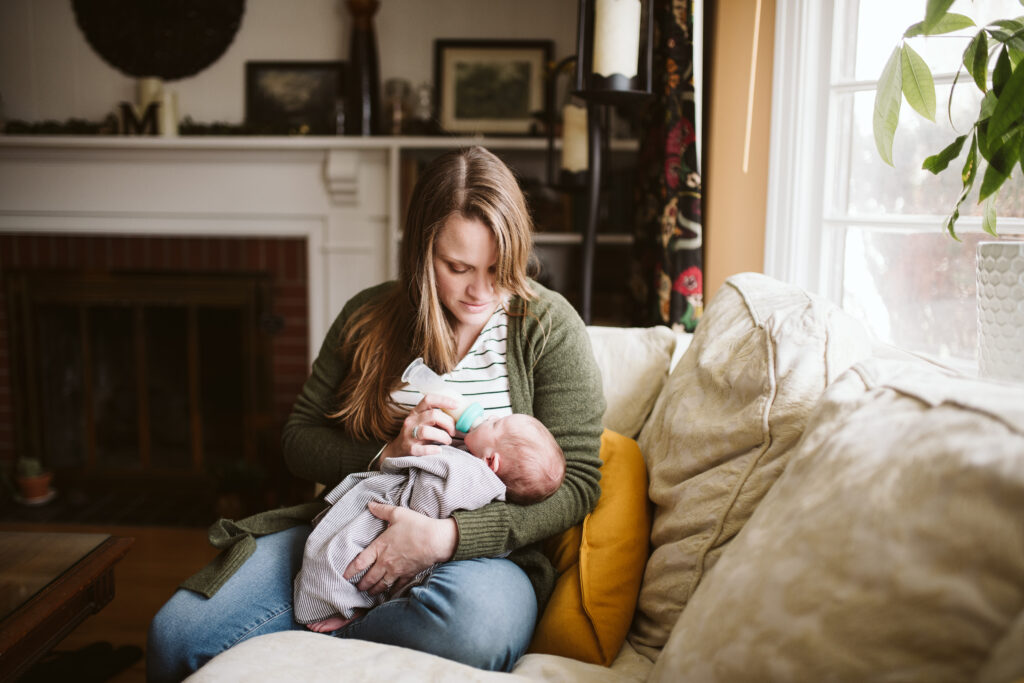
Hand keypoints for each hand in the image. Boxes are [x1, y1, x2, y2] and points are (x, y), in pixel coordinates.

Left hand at [343, 501, 457, 594]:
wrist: (436, 540)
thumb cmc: (417, 526)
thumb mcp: (398, 514)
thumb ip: (382, 510)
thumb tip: (370, 504)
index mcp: (380, 547)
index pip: (360, 562)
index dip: (350, 571)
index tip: (344, 576)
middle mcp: (385, 562)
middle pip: (369, 578)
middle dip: (361, 585)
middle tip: (357, 588)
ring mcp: (397, 571)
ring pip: (381, 585)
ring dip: (373, 590)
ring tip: (369, 593)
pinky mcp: (408, 575)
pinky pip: (397, 587)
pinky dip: (391, 592)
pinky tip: (389, 594)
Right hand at [388, 394, 458, 460]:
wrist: (397, 450)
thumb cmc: (416, 434)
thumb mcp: (423, 421)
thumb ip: (436, 417)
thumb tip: (458, 416)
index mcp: (416, 412)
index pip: (429, 399)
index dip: (444, 400)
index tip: (456, 405)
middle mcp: (411, 421)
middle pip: (433, 415)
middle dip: (448, 423)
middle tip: (453, 431)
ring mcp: (409, 435)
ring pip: (427, 431)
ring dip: (443, 436)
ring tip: (447, 440)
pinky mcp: (409, 449)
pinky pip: (423, 449)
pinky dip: (433, 449)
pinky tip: (439, 450)